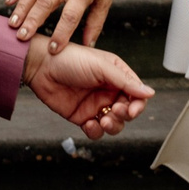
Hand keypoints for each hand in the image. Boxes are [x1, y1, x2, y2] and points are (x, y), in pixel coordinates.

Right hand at [7, 0, 117, 50]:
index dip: (61, 33)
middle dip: (32, 21)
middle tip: (22, 37)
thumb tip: (87, 45)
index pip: (70, 16)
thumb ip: (96, 22)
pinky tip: (9, 2)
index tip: (53, 49)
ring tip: (13, 24)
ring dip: (21, 8)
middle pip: (46, 2)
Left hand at [23, 40, 152, 138]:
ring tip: (103, 121)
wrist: (40, 67)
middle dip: (125, 115)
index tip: (133, 109)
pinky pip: (96, 130)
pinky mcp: (82, 116)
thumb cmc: (68, 58)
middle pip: (127, 111)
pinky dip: (96, 131)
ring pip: (114, 124)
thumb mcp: (100, 66)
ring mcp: (95, 104)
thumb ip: (125, 81)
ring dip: (113, 126)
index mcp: (115, 75)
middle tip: (115, 111)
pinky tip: (89, 124)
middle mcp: (107, 90)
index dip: (138, 104)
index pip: (136, 93)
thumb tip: (149, 92)